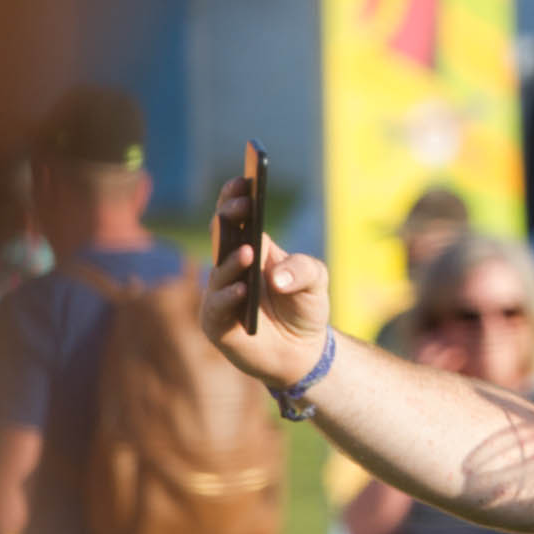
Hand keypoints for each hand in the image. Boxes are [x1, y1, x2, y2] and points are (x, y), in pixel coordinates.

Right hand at [201, 175, 329, 388]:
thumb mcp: (317, 281)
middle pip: (221, 235)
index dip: (236, 197)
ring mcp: (220, 294)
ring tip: (250, 253)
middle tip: (242, 205)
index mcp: (251, 248)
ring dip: (232, 261)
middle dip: (229, 217)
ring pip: (218, 272)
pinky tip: (244, 290)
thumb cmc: (305, 307)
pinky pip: (217, 307)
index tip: (244, 181)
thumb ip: (303, 271)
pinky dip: (229, 298)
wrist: (302, 352)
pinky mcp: (217, 323)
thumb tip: (276, 276)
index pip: (236, 216)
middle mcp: (230, 268)